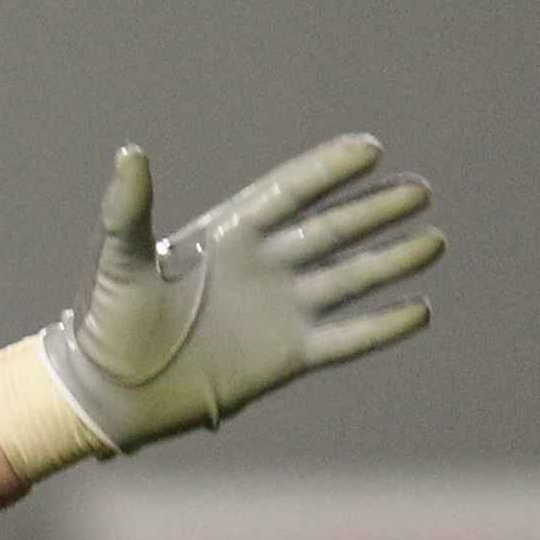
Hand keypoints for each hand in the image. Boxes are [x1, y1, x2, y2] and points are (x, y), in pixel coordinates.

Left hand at [40, 135, 443, 451]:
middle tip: (418, 190)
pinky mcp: (287, 356)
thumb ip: (129, 208)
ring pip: (348, 277)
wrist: (109, 391)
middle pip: (330, 230)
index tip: (370, 148)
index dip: (328, 171)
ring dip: (390, 260)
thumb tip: (131, 153)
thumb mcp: (117, 259)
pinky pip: (345, 338)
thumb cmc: (106, 322)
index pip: (288, 193)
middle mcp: (261, 267)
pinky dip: (382, 326)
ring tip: (433, 240)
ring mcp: (278, 310)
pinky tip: (421, 310)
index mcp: (225, 236)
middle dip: (374, 210)